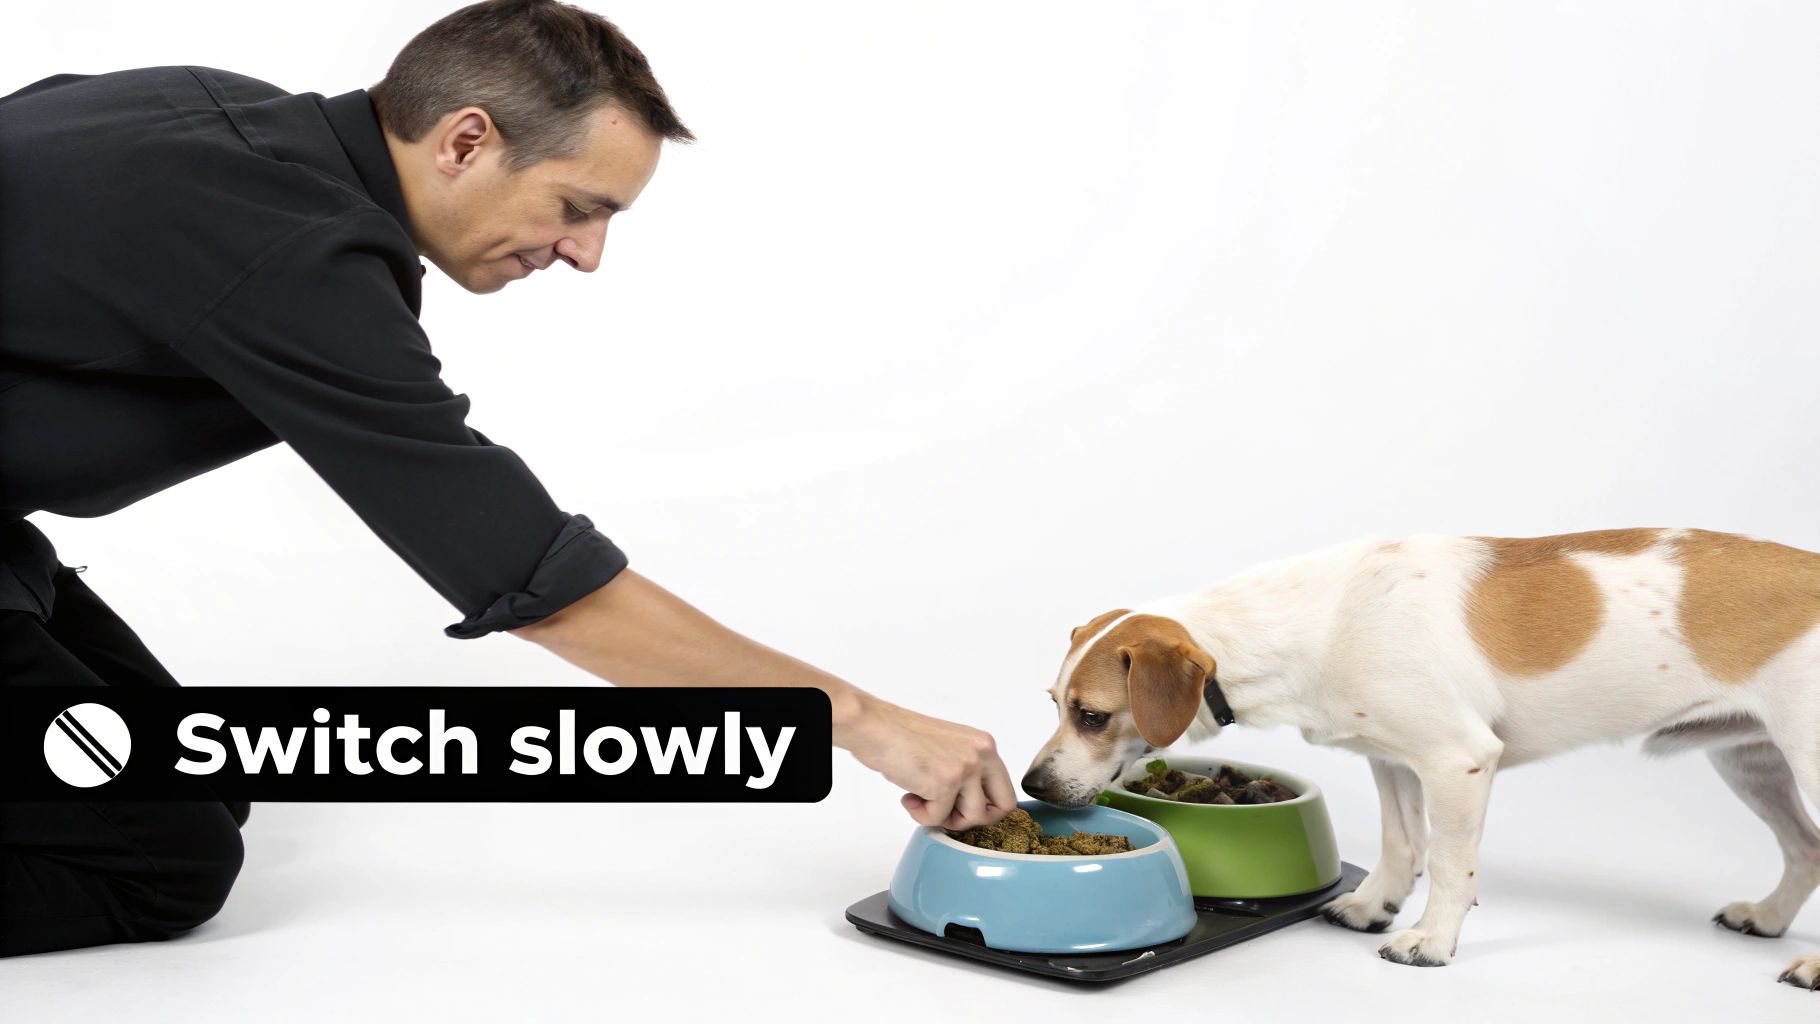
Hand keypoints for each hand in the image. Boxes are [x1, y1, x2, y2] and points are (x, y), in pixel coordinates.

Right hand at [838, 693, 1016, 830]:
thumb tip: (971, 805)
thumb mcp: (948, 749)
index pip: (1006, 791)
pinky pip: (938, 818)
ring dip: (944, 817)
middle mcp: (982, 754)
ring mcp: (966, 768)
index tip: (962, 809)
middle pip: (1001, 808)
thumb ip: (967, 770)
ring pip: (971, 817)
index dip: (986, 808)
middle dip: (974, 819)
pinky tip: (908, 795)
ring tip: (922, 801)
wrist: (875, 728)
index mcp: (984, 745)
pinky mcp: (945, 782)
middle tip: (947, 812)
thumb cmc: (901, 737)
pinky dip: (920, 815)